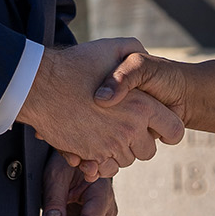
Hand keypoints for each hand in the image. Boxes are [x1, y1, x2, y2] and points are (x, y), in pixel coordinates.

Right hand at [18, 38, 184, 177]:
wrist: (39, 86)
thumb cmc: (75, 65)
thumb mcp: (112, 47)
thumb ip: (135, 50)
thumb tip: (144, 55)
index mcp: (142, 105)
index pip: (174, 130)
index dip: (169, 129)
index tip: (159, 125)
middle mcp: (129, 129)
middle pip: (149, 150)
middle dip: (142, 142)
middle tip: (128, 127)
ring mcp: (109, 146)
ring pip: (127, 161)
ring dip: (121, 151)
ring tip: (109, 132)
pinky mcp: (90, 156)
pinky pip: (106, 169)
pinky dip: (103, 161)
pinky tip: (96, 143)